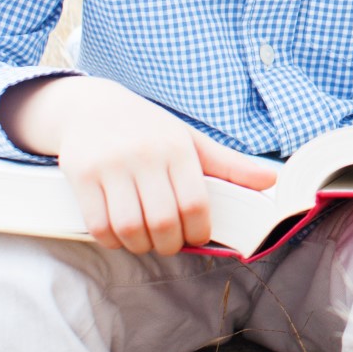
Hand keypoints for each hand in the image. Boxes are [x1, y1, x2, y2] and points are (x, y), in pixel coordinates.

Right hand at [0, 76, 279, 255]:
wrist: (91, 106)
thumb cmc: (149, 129)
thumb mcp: (190, 140)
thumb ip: (229, 164)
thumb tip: (272, 180)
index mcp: (176, 148)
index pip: (194, 202)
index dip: (199, 230)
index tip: (198, 236)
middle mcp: (143, 156)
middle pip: (162, 220)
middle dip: (170, 243)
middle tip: (172, 243)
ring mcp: (110, 167)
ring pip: (129, 227)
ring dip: (141, 245)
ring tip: (148, 241)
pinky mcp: (81, 176)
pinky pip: (98, 225)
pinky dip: (112, 240)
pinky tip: (121, 236)